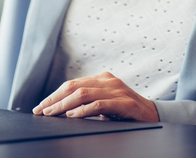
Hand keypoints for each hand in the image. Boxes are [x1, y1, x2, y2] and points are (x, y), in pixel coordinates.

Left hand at [32, 71, 158, 121]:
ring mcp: (116, 90)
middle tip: (41, 111)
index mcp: (102, 78)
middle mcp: (107, 80)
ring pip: (83, 94)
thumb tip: (64, 111)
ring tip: (52, 114)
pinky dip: (83, 110)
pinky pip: (99, 104)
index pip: (72, 84)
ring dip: (64, 105)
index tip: (41, 106)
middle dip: (54, 99)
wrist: (155, 116)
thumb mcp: (106, 104)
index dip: (54, 95)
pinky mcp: (123, 102)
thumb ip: (89, 102)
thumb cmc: (127, 112)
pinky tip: (73, 116)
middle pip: (73, 86)